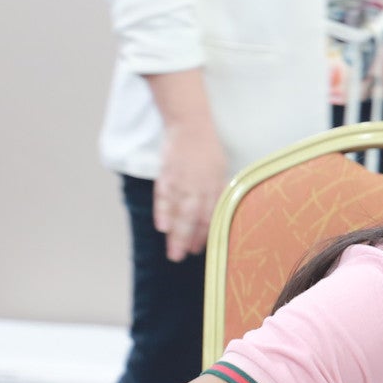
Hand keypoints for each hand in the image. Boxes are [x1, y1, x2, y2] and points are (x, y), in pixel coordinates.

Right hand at [153, 122, 228, 261]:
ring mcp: (182, 181)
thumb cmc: (208, 148)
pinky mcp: (167, 174)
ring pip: (178, 212)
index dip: (204, 235)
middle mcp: (199, 186)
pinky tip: (162, 228)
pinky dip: (163, 212)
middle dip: (188, 241)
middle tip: (181, 258)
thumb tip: (218, 211)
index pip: (210, 216)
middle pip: (193, 218)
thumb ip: (218, 191)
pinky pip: (164, 196)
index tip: (199, 250)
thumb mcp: (220, 169)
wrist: (190, 124)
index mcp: (215, 185)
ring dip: (175, 234)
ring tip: (173, 251)